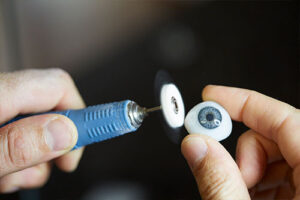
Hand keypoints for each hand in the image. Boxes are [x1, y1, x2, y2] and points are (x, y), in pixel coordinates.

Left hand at [0, 69, 84, 192]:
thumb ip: (17, 145)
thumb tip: (65, 132)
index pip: (57, 86)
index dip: (80, 114)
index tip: (89, 141)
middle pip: (50, 106)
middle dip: (58, 141)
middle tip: (57, 165)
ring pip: (35, 124)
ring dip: (35, 155)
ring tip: (13, 177)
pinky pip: (16, 131)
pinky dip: (17, 154)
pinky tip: (4, 172)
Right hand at [181, 85, 297, 198]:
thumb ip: (220, 183)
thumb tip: (197, 145)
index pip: (285, 119)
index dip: (244, 103)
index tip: (213, 97)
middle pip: (277, 136)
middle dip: (243, 150)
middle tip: (223, 170)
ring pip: (276, 155)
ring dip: (248, 169)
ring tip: (236, 193)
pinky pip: (280, 175)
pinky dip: (257, 182)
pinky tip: (247, 197)